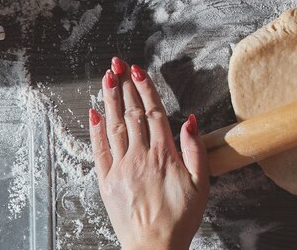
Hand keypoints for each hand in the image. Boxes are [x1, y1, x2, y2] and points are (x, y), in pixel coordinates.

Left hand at [88, 57, 208, 249]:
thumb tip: (190, 120)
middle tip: (118, 64)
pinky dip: (96, 130)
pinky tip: (95, 113)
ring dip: (111, 100)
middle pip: (132, 113)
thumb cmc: (181, 217)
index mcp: (164, 155)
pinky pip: (99, 151)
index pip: (154, 113)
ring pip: (115, 126)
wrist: (154, 247)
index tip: (138, 71)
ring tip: (106, 78)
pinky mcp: (107, 181)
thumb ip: (195, 150)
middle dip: (125, 86)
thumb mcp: (201, 183)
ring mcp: (121, 168)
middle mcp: (140, 157)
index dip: (145, 89)